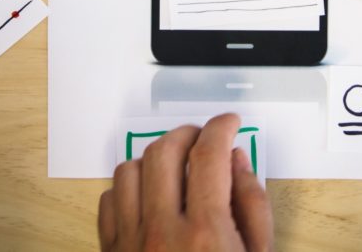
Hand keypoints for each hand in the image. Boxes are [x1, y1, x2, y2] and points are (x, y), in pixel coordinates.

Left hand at [98, 114, 272, 251]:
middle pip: (164, 151)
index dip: (221, 127)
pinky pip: (108, 200)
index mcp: (207, 233)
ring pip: (129, 169)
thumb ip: (252, 206)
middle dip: (187, 134)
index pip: (209, 154)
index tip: (229, 123)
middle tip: (203, 138)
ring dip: (154, 158)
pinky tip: (147, 195)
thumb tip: (237, 161)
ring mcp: (131, 242)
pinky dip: (127, 187)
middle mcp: (163, 231)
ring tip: (174, 164)